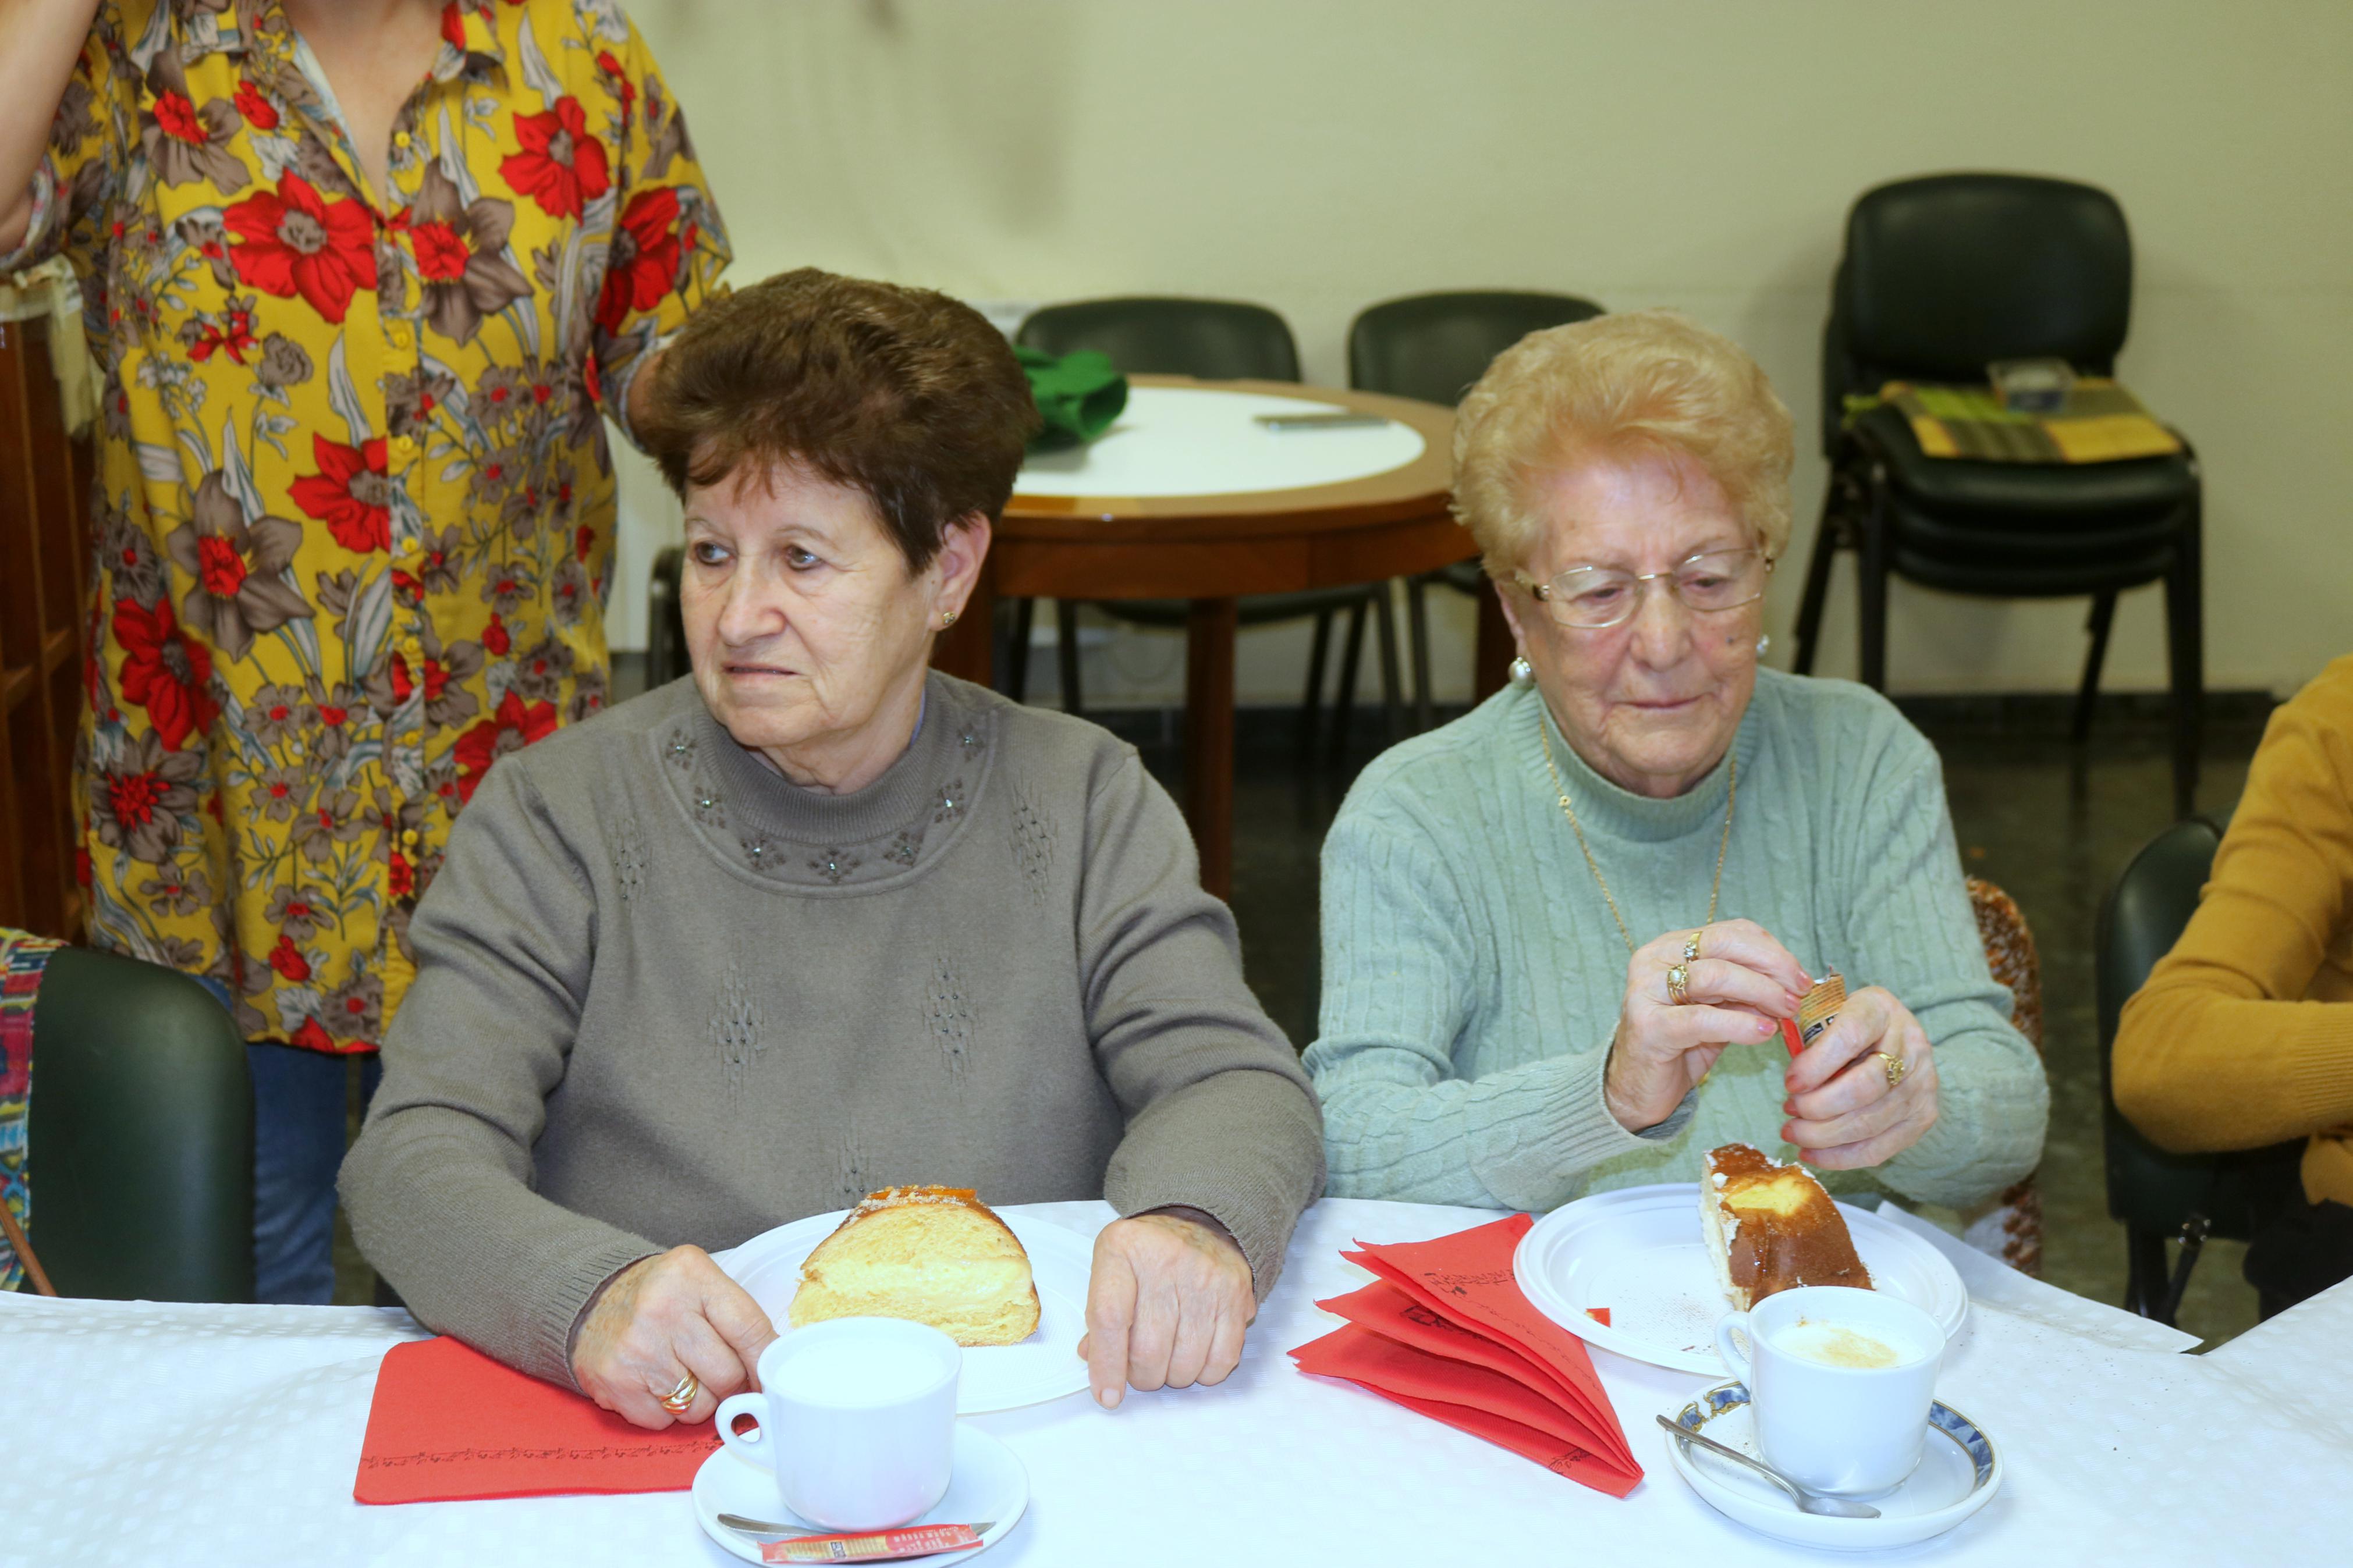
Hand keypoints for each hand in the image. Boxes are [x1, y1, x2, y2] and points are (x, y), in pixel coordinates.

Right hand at [569, 1245, 777, 1429]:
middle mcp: (662, 1310)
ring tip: (685, 1375)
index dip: (767, 1361)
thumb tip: (774, 1367)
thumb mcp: (700, 1281)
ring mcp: (636, 1350)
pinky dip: (666, 1411)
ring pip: (698, 1406)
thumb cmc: (659, 1295)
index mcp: (692, 1275)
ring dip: (700, 1401)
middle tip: (722, 1374)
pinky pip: (663, 1421)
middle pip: (727, 1376)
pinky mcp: (614, 1383)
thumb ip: (737, 1315)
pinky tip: (656, 1383)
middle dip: (732, 1384)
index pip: (749, 1329)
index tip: (773, 1376)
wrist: (590, 1301)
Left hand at [1077, 1207, 1254, 1409]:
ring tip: (1167, 1359)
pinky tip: (1195, 1357)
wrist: (1202, 1223)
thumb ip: (1099, 1313)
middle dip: (1141, 1376)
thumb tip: (1093, 1360)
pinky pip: (1222, 1359)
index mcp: (1123, 1250)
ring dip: (1172, 1376)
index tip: (1107, 1395)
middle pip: (1149, 1349)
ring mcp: (1206, 1278)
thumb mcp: (1111, 1267)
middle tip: (1140, 1369)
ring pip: (1185, 1361)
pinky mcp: (1237, 1295)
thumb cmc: (1149, 1253)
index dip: (1107, 1365)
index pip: (1110, 1318)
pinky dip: (1205, 1373)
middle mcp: (1166, 1260)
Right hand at [1604, 919, 1808, 1131]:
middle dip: (1771, 965)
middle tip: (1798, 992)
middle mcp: (1653, 960)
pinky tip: (1765, 1032)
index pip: (1730, 931)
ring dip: (1761, 992)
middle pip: (1723, 943)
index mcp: (1670, 947)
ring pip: (1715, 976)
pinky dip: (1740, 1024)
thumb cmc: (1681, 1045)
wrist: (1638, 1088)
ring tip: (1786, 1012)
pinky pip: (1703, 1019)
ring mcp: (1646, 991)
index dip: (1771, 949)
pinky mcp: (1648, 1027)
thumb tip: (1792, 985)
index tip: (1799, 975)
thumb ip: (1746, 992)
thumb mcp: (1719, 1009)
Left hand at [1782, 985, 1939, 1168]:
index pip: (1850, 1037)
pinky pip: (1879, 1148)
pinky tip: (1811, 1153)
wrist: (1895, 1035)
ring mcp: (1922, 1084)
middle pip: (1863, 1087)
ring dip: (1822, 1135)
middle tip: (1788, 1109)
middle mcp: (1910, 1046)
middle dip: (1817, 1107)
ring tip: (1793, 1131)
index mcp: (1880, 1010)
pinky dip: (1839, 1157)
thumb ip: (1810, 1036)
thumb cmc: (1848, 1024)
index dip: (1817, 1064)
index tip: (1789, 1083)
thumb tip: (1791, 1081)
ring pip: (1869, 1123)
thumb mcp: (1828, 1012)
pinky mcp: (1923, 1117)